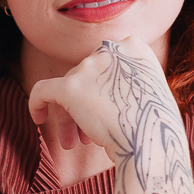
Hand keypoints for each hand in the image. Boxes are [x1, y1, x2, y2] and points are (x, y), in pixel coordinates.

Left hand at [27, 35, 174, 159]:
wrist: (153, 144)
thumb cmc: (157, 129)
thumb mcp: (153, 93)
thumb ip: (131, 82)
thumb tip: (106, 92)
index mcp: (136, 48)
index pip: (107, 64)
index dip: (103, 88)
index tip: (107, 109)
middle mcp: (112, 50)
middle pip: (87, 77)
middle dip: (85, 105)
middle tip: (86, 135)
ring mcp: (91, 66)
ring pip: (69, 89)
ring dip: (70, 115)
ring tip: (73, 142)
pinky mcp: (70, 86)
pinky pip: (43, 90)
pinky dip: (37, 103)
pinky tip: (38, 118)